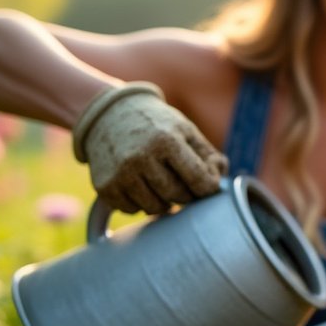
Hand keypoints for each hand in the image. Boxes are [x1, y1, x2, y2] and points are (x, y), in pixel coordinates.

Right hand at [72, 82, 226, 213]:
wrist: (110, 115)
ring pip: (155, 208)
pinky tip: (142, 186)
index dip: (209, 187)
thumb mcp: (186, 130)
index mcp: (166, 141)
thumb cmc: (157, 125)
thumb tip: (220, 181)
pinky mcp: (105, 186)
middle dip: (186, 194)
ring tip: (163, 184)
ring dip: (165, 202)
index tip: (208, 184)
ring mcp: (121, 174)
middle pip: (178, 196)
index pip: (199, 180)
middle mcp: (141, 158)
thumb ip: (208, 155)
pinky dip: (141, 203)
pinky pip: (133, 210)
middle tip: (184, 184)